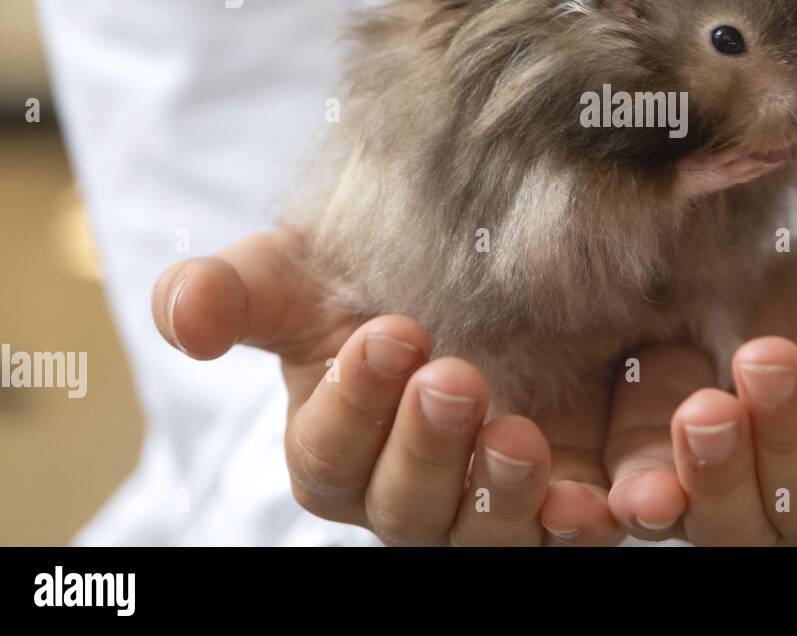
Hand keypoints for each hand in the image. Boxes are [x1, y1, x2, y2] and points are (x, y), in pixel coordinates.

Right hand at [151, 230, 623, 544]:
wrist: (488, 259)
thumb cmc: (374, 271)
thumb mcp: (304, 267)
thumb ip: (236, 291)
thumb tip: (179, 318)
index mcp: (339, 446)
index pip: (330, 453)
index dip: (354, 403)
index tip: (389, 331)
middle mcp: (413, 491)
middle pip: (407, 508)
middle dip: (427, 450)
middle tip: (457, 377)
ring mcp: (491, 503)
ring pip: (490, 537)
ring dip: (503, 498)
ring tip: (523, 439)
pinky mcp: (572, 494)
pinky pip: (582, 528)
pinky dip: (599, 517)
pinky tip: (616, 499)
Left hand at [602, 227, 796, 544]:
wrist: (784, 285)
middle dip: (790, 432)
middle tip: (766, 354)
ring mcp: (754, 512)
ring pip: (739, 528)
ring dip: (719, 475)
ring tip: (705, 407)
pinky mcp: (680, 489)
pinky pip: (665, 518)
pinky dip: (649, 508)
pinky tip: (634, 491)